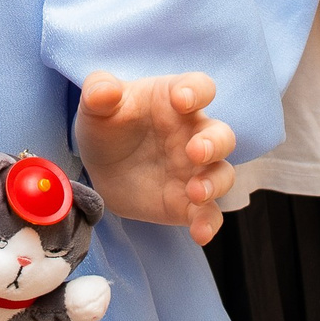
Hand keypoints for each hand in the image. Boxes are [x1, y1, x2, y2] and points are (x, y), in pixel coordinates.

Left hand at [75, 70, 235, 242]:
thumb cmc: (108, 124)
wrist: (100, 167)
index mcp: (175, 99)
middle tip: (195, 151)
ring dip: (215, 182)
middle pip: (221, 135)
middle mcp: (194, 134)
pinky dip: (208, 223)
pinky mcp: (188, 203)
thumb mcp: (97, 105)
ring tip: (195, 192)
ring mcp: (195, 170)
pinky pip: (209, 213)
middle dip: (214, 143)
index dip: (197, 91)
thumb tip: (104, 91)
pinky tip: (199, 234)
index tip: (183, 99)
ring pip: (222, 174)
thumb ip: (99, 92)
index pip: (200, 87)